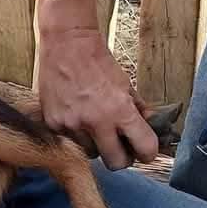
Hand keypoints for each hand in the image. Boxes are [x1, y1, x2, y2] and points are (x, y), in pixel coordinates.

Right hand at [38, 28, 157, 168]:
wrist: (67, 44)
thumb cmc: (97, 61)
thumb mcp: (126, 84)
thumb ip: (140, 110)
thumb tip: (153, 128)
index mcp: (120, 111)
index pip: (145, 149)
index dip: (148, 152)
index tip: (144, 150)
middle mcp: (96, 121)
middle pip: (116, 163)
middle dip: (122, 156)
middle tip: (120, 145)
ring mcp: (72, 125)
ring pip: (91, 154)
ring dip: (97, 145)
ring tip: (94, 125)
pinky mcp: (53, 124)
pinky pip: (70, 142)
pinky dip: (76, 135)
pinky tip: (77, 117)